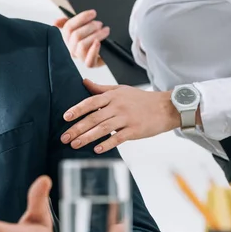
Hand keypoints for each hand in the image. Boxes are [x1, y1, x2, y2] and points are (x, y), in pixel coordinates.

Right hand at [55, 9, 109, 67]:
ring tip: (105, 31)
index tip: (93, 13)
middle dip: (90, 27)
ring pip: (82, 45)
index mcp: (68, 38)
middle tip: (100, 24)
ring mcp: (80, 57)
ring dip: (96, 35)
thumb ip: (68, 23)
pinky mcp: (90, 64)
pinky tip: (99, 43)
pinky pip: (89, 61)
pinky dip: (94, 51)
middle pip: (76, 35)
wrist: (107, 49)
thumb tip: (55, 22)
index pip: (68, 28)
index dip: (81, 18)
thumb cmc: (93, 36)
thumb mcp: (82, 27)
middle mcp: (72, 48)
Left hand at [60, 79, 179, 152]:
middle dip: (77, 128)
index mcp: (112, 96)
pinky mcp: (135, 130)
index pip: (91, 102)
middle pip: (94, 118)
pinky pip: (118, 138)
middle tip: (64, 137)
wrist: (166, 107)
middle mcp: (118, 107)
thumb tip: (84, 82)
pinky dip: (107, 144)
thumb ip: (101, 88)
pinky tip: (96, 150)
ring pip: (103, 129)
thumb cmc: (140, 99)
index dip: (77, 110)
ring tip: (74, 145)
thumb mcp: (120, 90)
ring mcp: (127, 119)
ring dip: (87, 137)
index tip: (65, 117)